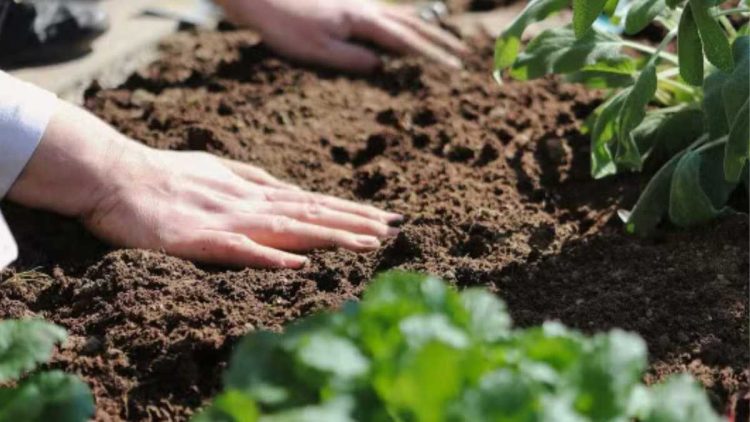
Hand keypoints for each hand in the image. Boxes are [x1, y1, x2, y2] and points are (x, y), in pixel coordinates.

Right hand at [8, 102, 401, 267]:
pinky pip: (238, 249)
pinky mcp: (198, 239)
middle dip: (355, 222)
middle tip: (395, 229)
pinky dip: (269, 255)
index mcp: (253, 192)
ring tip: (367, 243)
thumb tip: (288, 190)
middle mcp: (249, 204)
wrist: (114, 175)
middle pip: (311, 213)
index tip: (385, 219)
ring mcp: (226, 221)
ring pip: (288, 228)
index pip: (313, 203)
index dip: (350, 211)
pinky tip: (298, 262)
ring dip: (329, 235)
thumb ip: (253, 181)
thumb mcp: (218, 172)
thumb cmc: (165, 175)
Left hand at [215, 0, 467, 72]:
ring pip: (399, 15)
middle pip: (410, 24)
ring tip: (442, 39)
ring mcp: (357, 4)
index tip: (453, 68)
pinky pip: (384, 13)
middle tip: (460, 54)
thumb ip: (353, 59)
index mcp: (362, 21)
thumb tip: (382, 67)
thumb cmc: (285, 25)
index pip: (406, 41)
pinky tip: (401, 28)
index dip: (432, 55)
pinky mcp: (346, 5)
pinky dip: (402, 21)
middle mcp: (365, 8)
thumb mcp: (319, 51)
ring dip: (424, 29)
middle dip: (438, 41)